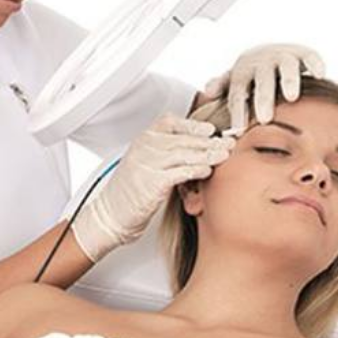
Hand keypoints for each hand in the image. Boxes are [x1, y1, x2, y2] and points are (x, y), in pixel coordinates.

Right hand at [71, 113, 233, 261]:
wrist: (110, 215)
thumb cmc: (129, 193)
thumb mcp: (142, 164)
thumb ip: (162, 153)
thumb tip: (193, 148)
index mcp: (142, 141)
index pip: (169, 122)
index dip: (192, 125)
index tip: (210, 129)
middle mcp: (143, 149)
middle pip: (182, 139)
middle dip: (208, 140)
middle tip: (228, 142)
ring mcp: (146, 164)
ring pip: (183, 153)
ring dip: (207, 153)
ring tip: (224, 155)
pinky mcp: (151, 183)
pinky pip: (179, 172)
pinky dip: (196, 170)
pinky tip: (207, 170)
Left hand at [198, 44, 325, 132]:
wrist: (266, 50)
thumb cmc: (248, 74)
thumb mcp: (232, 79)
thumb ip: (221, 86)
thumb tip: (207, 90)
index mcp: (242, 72)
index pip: (238, 92)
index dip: (238, 110)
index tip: (239, 129)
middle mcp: (262, 62)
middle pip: (262, 81)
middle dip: (263, 99)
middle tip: (265, 119)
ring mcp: (282, 55)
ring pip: (286, 66)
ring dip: (288, 80)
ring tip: (292, 98)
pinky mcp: (301, 52)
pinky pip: (309, 55)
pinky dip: (315, 63)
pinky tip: (319, 75)